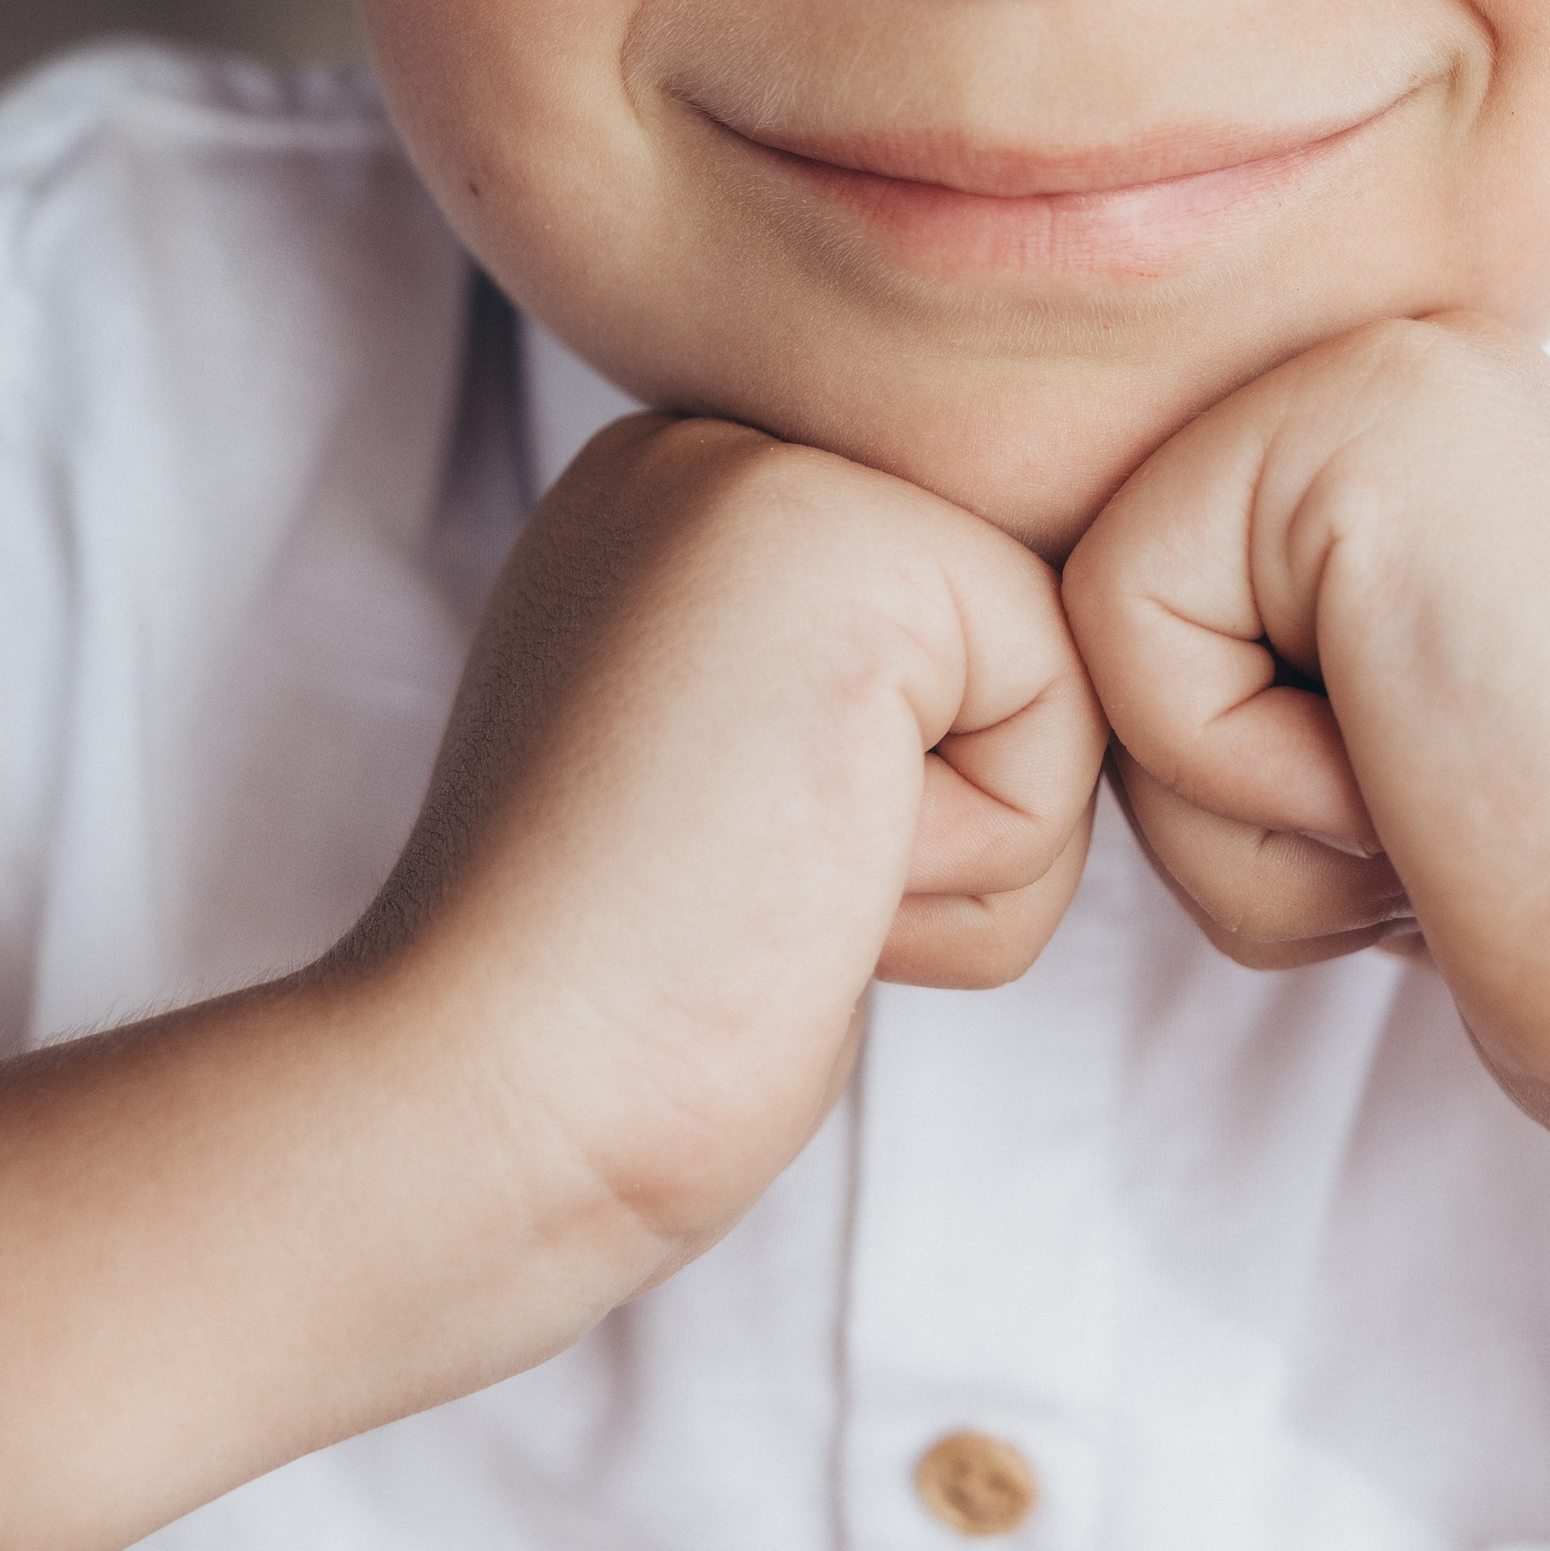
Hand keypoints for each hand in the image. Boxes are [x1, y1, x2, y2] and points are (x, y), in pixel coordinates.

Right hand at [347, 412, 1108, 1291]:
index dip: (893, 813)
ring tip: (763, 875)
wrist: (481, 1101)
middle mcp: (708, 449)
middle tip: (741, 877)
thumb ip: (837, 703)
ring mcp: (768, 473)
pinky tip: (806, 876)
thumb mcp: (726, 794)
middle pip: (1018, 652)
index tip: (711, 861)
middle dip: (938, 825)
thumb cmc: (615, 1015)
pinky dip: (975, 867)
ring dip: (958, 858)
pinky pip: (1068, 723)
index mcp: (667, 499)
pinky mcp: (851, 546)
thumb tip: (974, 723)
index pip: (954, 638)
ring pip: (1060, 685)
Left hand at [1061, 318, 1549, 1208]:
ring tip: (1441, 789)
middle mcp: (1394, 366)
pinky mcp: (1350, 423)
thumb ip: (1282, 656)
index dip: (1250, 783)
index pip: (1147, 615)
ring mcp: (1379, 369)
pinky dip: (1246, 779)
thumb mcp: (1404, 734)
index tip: (1447, 797)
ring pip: (1098, 633)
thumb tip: (1090, 651)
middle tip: (1442, 803)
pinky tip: (1421, 777)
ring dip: (1241, 806)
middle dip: (1230, 793)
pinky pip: (1124, 635)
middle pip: (1109, 619)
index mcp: (1413, 436)